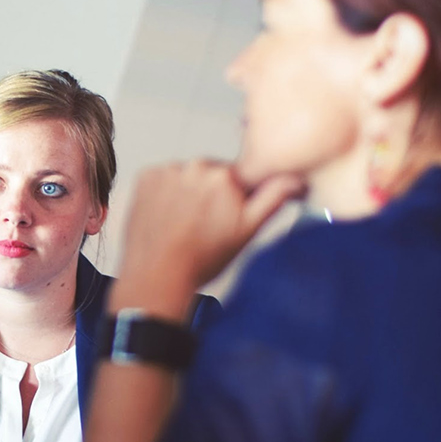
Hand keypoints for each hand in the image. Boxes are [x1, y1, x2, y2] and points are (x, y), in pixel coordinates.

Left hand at [110, 161, 301, 321]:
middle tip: (204, 224)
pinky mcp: (145, 177)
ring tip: (183, 223)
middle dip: (211, 193)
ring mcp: (167, 170)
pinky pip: (162, 178)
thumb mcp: (247, 231)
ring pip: (186, 176)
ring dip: (187, 192)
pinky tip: (167, 216)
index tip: (226, 215)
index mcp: (225, 176)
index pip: (239, 176)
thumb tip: (295, 179)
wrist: (157, 275)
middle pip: (211, 174)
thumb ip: (273, 198)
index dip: (235, 197)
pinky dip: (164, 192)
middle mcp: (195, 166)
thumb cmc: (201, 259)